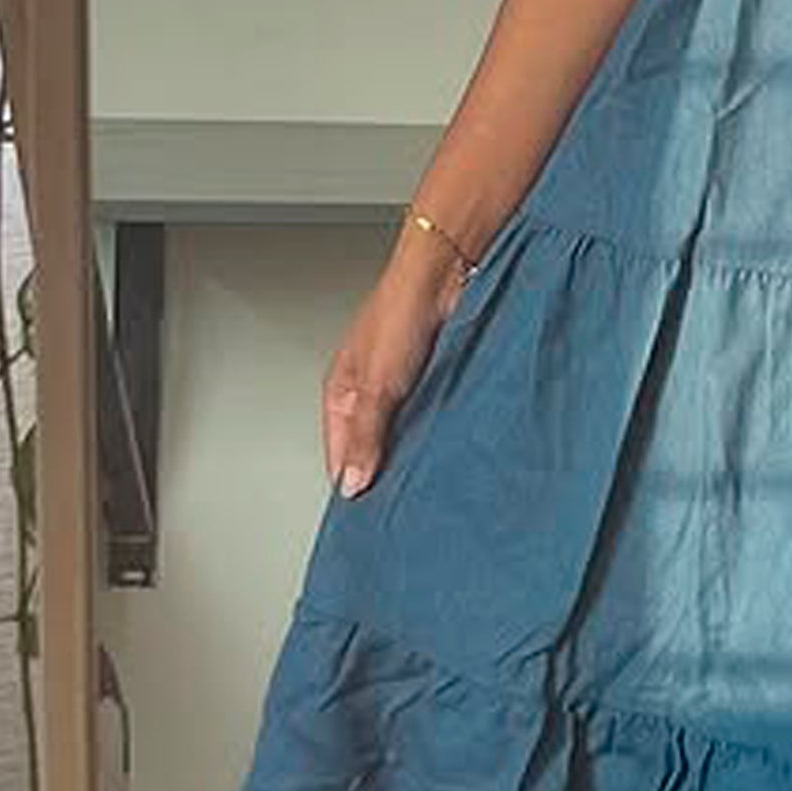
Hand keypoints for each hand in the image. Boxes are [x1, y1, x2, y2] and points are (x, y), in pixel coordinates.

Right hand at [321, 245, 463, 496]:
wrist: (447, 274)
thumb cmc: (400, 309)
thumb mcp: (375, 386)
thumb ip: (364, 438)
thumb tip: (353, 482)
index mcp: (342, 394)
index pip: (339, 455)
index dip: (352, 484)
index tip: (368, 517)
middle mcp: (372, 393)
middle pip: (374, 449)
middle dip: (387, 474)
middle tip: (401, 508)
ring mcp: (406, 388)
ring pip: (407, 436)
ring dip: (417, 454)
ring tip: (428, 484)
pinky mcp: (438, 381)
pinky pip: (436, 419)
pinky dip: (441, 435)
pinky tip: (451, 450)